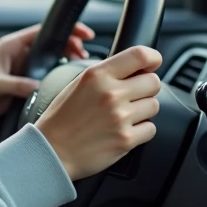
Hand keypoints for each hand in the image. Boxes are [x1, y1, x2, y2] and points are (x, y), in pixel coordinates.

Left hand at [0, 22, 94, 123]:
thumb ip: (15, 85)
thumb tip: (38, 87)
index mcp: (11, 46)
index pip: (44, 32)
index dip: (65, 30)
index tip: (83, 34)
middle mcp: (19, 56)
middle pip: (52, 45)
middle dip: (71, 46)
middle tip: (86, 55)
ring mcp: (22, 70)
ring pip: (51, 62)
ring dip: (66, 62)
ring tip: (81, 68)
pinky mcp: (23, 85)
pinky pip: (45, 79)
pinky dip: (58, 79)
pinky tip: (68, 84)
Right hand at [35, 45, 163, 181]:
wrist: (51, 151)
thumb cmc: (61, 119)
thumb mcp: (78, 84)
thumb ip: (106, 74)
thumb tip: (136, 69)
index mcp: (97, 75)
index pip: (140, 55)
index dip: (153, 58)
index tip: (153, 64)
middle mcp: (110, 93)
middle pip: (154, 82)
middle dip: (146, 88)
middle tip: (132, 96)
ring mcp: (120, 117)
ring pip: (154, 105)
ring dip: (143, 110)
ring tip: (122, 116)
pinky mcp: (126, 140)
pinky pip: (150, 129)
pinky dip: (140, 131)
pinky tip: (122, 130)